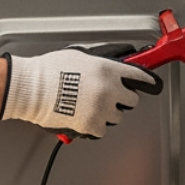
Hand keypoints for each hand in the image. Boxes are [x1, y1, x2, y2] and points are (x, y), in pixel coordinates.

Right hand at [1, 47, 162, 138]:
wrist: (32, 89)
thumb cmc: (51, 71)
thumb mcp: (82, 55)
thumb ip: (106, 58)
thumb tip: (122, 57)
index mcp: (108, 69)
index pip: (140, 77)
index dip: (147, 81)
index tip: (153, 85)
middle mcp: (109, 89)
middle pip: (132, 100)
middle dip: (122, 98)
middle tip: (107, 96)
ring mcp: (102, 109)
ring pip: (117, 116)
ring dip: (107, 112)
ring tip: (87, 104)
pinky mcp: (92, 125)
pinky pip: (102, 129)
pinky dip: (94, 125)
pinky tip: (81, 114)